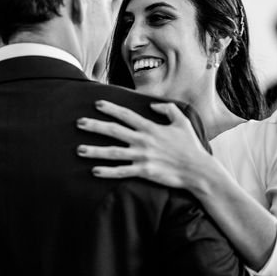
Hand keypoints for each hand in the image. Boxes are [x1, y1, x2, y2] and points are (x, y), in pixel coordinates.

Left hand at [76, 100, 210, 188]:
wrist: (198, 169)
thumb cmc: (190, 146)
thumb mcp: (182, 121)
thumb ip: (167, 109)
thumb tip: (153, 105)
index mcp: (150, 128)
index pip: (125, 115)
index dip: (110, 108)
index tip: (97, 104)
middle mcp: (143, 140)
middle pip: (113, 131)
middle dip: (94, 126)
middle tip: (79, 123)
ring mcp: (142, 156)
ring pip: (112, 152)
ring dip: (94, 151)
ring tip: (78, 149)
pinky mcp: (143, 172)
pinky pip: (121, 172)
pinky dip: (107, 172)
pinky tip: (94, 171)